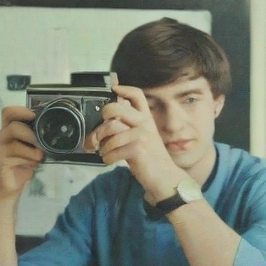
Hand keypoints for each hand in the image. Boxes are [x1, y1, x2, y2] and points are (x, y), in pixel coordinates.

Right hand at [0, 106, 43, 201]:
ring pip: (16, 143)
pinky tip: (33, 165)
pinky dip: (28, 160)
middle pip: (13, 125)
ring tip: (40, 157)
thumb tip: (54, 131)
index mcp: (9, 129)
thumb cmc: (24, 163)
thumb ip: (37, 137)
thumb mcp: (33, 147)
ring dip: (32, 151)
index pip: (9, 112)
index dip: (21, 111)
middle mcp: (2, 136)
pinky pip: (16, 157)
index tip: (35, 116)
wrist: (12, 185)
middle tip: (41, 143)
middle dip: (30, 133)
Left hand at [91, 83, 184, 199]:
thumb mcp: (141, 138)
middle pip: (116, 108)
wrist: (164, 177)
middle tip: (100, 131)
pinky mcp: (138, 149)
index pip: (137, 95)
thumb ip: (128, 127)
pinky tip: (109, 160)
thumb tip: (107, 121)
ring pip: (111, 129)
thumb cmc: (149, 159)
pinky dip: (107, 157)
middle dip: (102, 119)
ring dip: (101, 143)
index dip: (123, 89)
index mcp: (145, 118)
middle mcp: (144, 123)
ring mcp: (142, 135)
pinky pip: (112, 149)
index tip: (114, 89)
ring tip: (103, 151)